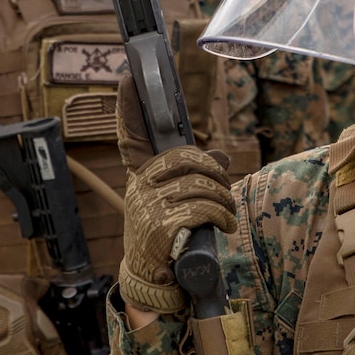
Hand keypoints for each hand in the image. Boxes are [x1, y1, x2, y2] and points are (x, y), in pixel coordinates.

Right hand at [117, 76, 236, 312]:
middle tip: (224, 188)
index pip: (131, 136)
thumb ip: (195, 176)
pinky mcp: (162, 226)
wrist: (153, 278)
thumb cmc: (166, 234)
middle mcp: (139, 187)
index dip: (129, 107)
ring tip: (225, 212)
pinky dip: (222, 215)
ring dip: (223, 199)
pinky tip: (223, 225)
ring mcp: (148, 206)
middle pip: (184, 157)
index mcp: (141, 176)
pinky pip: (203, 207)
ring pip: (200, 183)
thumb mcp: (175, 201)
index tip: (129, 76)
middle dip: (213, 171)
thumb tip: (221, 157)